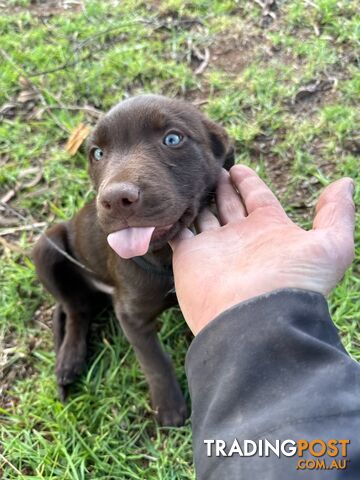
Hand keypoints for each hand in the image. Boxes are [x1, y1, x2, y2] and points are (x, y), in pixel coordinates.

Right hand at [169, 165, 354, 334]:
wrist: (255, 323)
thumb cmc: (293, 283)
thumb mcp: (330, 246)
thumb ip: (337, 213)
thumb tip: (345, 182)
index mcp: (269, 229)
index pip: (257, 197)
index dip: (248, 181)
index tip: (238, 166)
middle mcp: (241, 238)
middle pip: (229, 204)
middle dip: (222, 186)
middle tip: (212, 168)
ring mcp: (213, 248)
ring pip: (203, 215)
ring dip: (198, 199)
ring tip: (190, 180)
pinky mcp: (188, 258)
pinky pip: (177, 232)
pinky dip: (173, 219)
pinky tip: (169, 203)